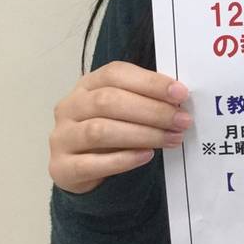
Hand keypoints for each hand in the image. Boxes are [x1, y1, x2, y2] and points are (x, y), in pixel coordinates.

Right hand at [49, 61, 190, 194]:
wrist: (78, 170)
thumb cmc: (109, 132)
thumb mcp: (123, 110)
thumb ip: (143, 100)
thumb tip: (179, 101)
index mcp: (87, 85)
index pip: (116, 74)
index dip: (150, 82)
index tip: (181, 94)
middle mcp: (70, 106)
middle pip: (109, 101)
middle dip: (152, 110)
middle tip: (181, 121)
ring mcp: (62, 137)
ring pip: (100, 130)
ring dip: (142, 134)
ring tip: (171, 139)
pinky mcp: (62, 167)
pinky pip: (92, 163)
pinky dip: (123, 159)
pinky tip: (146, 156)